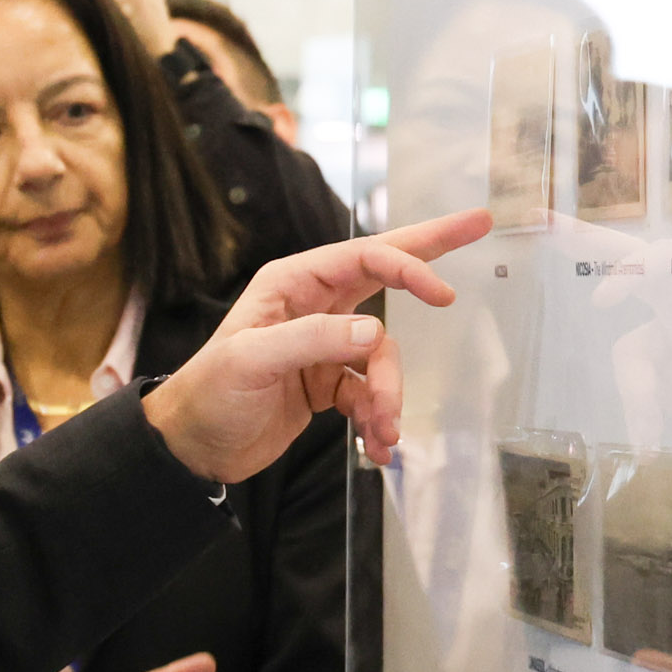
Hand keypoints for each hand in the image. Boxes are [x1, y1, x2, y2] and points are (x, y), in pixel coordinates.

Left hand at [141, 209, 489, 480]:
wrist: (191, 448)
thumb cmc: (209, 394)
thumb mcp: (252, 361)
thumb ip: (313, 341)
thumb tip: (374, 333)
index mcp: (292, 284)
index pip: (363, 258)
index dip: (408, 268)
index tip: (443, 295)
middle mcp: (312, 306)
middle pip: (384, 273)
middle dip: (429, 257)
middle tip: (479, 224)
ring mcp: (324, 345)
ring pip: (381, 357)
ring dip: (390, 394)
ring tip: (386, 430)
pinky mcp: (328, 384)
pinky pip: (370, 394)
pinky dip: (379, 419)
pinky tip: (379, 447)